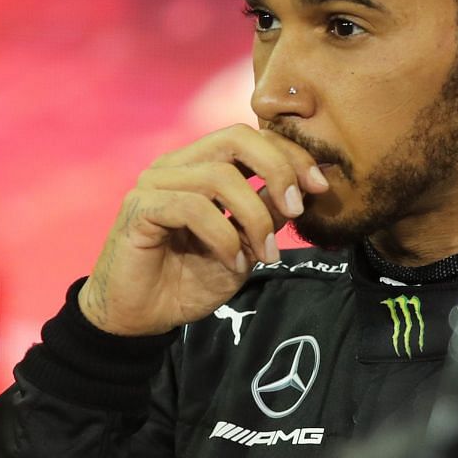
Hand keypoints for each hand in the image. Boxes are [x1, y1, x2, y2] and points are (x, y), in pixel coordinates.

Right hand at [78, 125, 329, 335]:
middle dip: (277, 169)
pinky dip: (223, 236)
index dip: (289, 155)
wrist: (141, 318)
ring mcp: (154, 184)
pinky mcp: (139, 209)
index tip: (319, 185)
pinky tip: (233, 262)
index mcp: (200, 166)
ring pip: (219, 177)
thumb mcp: (243, 246)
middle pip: (236, 138)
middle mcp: (176, 166)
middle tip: (295, 209)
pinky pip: (193, 208)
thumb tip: (302, 185)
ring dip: (254, 218)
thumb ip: (266, 213)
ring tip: (264, 255)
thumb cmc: (188, 281)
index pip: (250, 138)